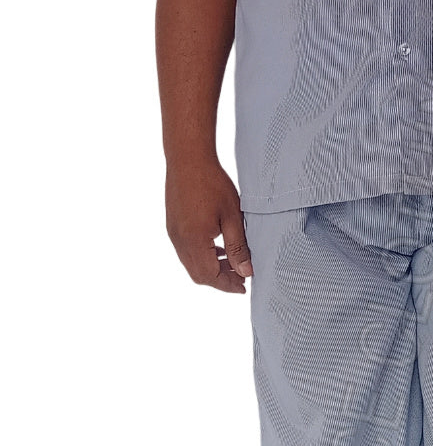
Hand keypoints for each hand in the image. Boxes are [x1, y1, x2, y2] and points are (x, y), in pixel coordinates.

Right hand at [165, 158, 252, 292]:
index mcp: (194, 240)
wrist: (188, 159)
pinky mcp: (172, 226)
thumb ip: (238, 247)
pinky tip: (217, 248)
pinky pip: (185, 252)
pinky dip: (202, 257)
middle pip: (198, 275)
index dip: (228, 284)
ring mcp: (173, 234)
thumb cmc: (212, 183)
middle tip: (241, 277)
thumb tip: (246, 272)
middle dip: (220, 280)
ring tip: (233, 263)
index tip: (244, 286)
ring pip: (191, 264)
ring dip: (211, 269)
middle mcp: (180, 241)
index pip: (210, 276)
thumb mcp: (233, 216)